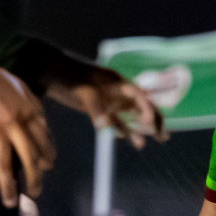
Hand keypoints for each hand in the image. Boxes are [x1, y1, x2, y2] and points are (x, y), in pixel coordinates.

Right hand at [0, 45, 54, 206]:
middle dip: (35, 177)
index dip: (47, 155)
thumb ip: (33, 108)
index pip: (44, 139)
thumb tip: (41, 129)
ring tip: (13, 201)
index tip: (47, 165)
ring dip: (11, 185)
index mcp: (30, 111)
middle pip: (31, 156)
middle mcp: (16, 123)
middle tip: (36, 191)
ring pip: (7, 164)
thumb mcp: (22, 89)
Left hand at [48, 64, 166, 147]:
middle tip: (164, 135)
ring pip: (132, 117)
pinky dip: (126, 132)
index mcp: (116, 82)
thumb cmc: (69, 77)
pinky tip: (136, 142)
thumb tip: (105, 128)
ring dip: (142, 129)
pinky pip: (118, 123)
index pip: (137, 95)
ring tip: (157, 141)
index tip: (149, 122)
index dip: (146, 108)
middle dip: (154, 120)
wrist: (51, 73)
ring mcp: (110, 102)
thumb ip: (95, 109)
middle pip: (141, 106)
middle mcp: (117, 92)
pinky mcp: (102, 111)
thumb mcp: (83, 91)